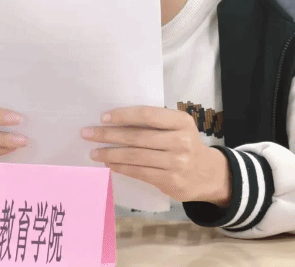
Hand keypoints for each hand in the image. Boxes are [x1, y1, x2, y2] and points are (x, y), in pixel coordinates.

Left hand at [81, 106, 231, 205]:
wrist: (207, 174)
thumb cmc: (185, 144)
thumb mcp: (178, 127)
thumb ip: (155, 123)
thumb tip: (114, 121)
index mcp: (181, 121)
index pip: (147, 114)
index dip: (123, 115)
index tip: (103, 117)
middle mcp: (181, 141)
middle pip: (137, 136)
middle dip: (108, 135)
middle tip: (87, 134)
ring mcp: (176, 162)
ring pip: (135, 156)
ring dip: (110, 153)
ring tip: (94, 152)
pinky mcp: (171, 181)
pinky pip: (139, 172)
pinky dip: (121, 167)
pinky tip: (109, 164)